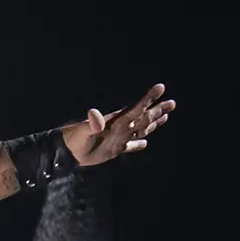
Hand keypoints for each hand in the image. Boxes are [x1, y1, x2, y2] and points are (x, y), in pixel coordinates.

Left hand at [61, 83, 176, 166]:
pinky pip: (130, 145)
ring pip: (140, 129)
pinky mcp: (114, 149)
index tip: (160, 87)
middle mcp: (120, 128)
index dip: (148, 98)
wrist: (66, 153)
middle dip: (158, 110)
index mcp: (116, 121)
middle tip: (172, 102)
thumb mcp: (82, 131)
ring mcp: (118, 138)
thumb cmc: (73, 140)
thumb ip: (90, 123)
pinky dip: (138, 144)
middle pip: (143, 117)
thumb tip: (94, 114)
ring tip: (165, 115)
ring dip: (153, 123)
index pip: (136, 108)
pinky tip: (145, 143)